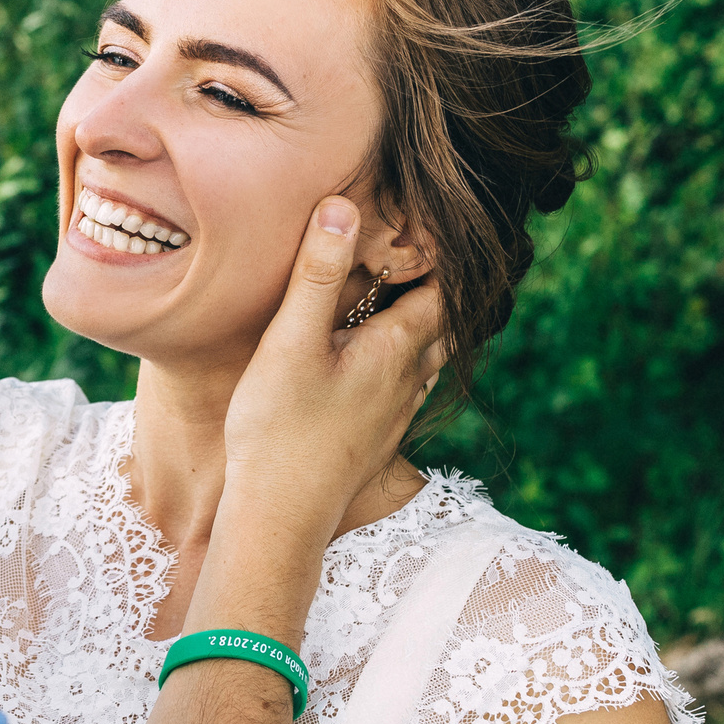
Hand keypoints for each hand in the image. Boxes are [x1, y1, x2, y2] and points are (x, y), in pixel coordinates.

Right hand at [221, 196, 448, 549]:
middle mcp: (409, 378)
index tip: (421, 219)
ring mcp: (397, 412)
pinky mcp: (378, 436)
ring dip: (426, 323)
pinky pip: (410, 385)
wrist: (280, 518)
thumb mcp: (291, 341)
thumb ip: (317, 273)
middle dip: (437, 284)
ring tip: (407, 293)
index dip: (438, 252)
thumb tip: (343, 205)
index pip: (443, 287)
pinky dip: (408, 358)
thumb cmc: (279, 428)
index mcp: (397, 348)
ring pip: (431, 356)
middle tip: (416, 250)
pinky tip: (383, 359)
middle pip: (444, 321)